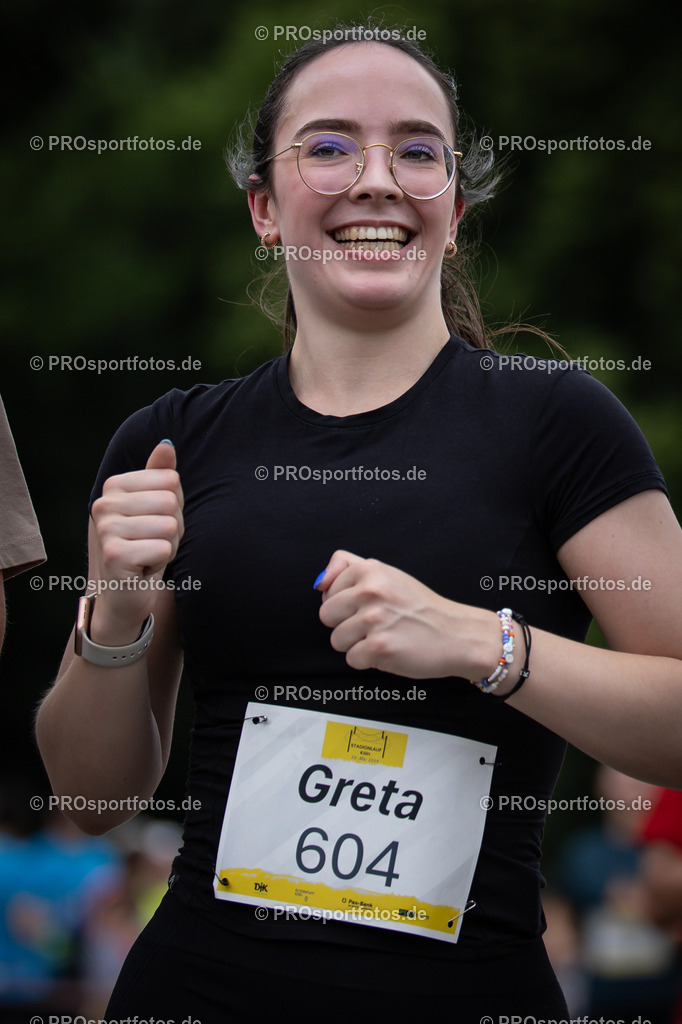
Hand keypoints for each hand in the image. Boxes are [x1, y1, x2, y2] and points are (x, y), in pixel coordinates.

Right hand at [89, 441, 183, 641]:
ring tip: (148, 555)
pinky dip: (161, 562)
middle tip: (153, 543)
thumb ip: (159, 475)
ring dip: (168, 546)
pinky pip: (163, 549)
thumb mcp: (156, 507)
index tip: (155, 523)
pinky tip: (143, 569)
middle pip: (170, 502)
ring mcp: (106, 529)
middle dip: (173, 528)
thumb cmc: (145, 546)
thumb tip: (166, 444)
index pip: (171, 481)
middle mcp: (104, 503)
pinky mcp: (114, 555)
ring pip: (169, 526)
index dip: (174, 507)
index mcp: (113, 485)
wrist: (125, 594)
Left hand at [315, 550, 497, 679]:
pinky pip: (351, 659)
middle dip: (346, 625)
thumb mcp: (388, 574)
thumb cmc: (421, 608)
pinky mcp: (379, 647)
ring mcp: (374, 619)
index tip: (369, 606)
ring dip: (357, 644)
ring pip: (336, 640)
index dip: (345, 604)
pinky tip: (389, 650)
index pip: (326, 591)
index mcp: (369, 570)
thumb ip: (349, 568)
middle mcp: (370, 591)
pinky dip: (368, 661)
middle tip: (375, 625)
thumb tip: (319, 582)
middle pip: (326, 616)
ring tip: (384, 637)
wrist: (457, 635)